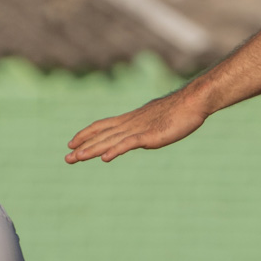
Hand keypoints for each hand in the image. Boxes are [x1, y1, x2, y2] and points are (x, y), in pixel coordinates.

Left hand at [66, 91, 207, 163]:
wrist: (193, 101)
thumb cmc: (179, 111)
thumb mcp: (156, 120)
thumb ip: (145, 128)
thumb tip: (140, 134)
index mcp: (130, 120)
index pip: (102, 126)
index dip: (86, 134)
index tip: (72, 143)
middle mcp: (130, 124)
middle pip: (102, 135)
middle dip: (83, 146)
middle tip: (67, 158)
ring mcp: (139, 129)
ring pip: (111, 140)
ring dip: (93, 150)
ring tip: (78, 158)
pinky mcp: (150, 136)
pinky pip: (130, 144)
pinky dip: (116, 150)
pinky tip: (106, 158)